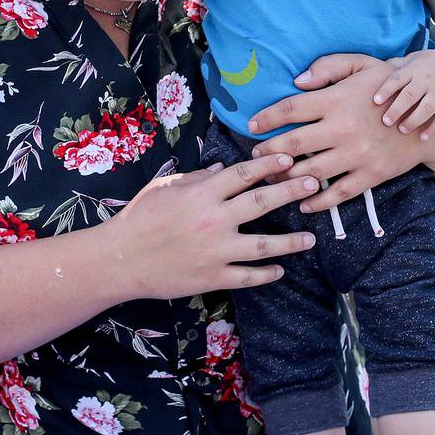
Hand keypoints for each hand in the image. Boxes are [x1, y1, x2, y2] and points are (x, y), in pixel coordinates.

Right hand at [112, 154, 317, 299]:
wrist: (121, 260)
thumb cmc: (139, 218)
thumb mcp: (164, 188)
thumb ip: (195, 178)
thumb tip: (220, 170)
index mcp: (202, 194)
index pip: (243, 174)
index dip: (269, 164)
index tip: (289, 157)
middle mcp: (214, 220)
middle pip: (262, 202)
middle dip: (291, 191)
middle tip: (314, 184)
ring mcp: (216, 251)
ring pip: (263, 245)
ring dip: (290, 241)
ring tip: (311, 238)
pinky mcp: (213, 277)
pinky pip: (247, 276)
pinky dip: (266, 274)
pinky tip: (280, 270)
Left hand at [242, 54, 429, 212]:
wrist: (424, 118)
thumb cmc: (386, 88)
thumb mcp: (362, 65)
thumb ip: (328, 67)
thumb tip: (296, 81)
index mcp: (337, 99)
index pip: (290, 109)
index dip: (266, 118)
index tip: (251, 126)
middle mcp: (343, 128)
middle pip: (293, 144)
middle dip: (267, 153)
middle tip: (254, 158)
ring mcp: (357, 155)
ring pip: (310, 173)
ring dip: (285, 179)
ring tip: (271, 180)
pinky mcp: (370, 175)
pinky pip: (338, 194)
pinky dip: (317, 202)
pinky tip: (303, 203)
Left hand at [370, 50, 434, 138]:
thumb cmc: (424, 64)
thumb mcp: (409, 60)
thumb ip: (392, 67)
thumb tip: (366, 73)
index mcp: (413, 69)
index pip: (397, 78)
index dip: (386, 89)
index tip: (375, 101)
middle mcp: (427, 79)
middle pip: (411, 94)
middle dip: (398, 108)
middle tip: (385, 122)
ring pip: (427, 107)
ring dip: (414, 120)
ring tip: (402, 130)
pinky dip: (434, 128)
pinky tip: (422, 138)